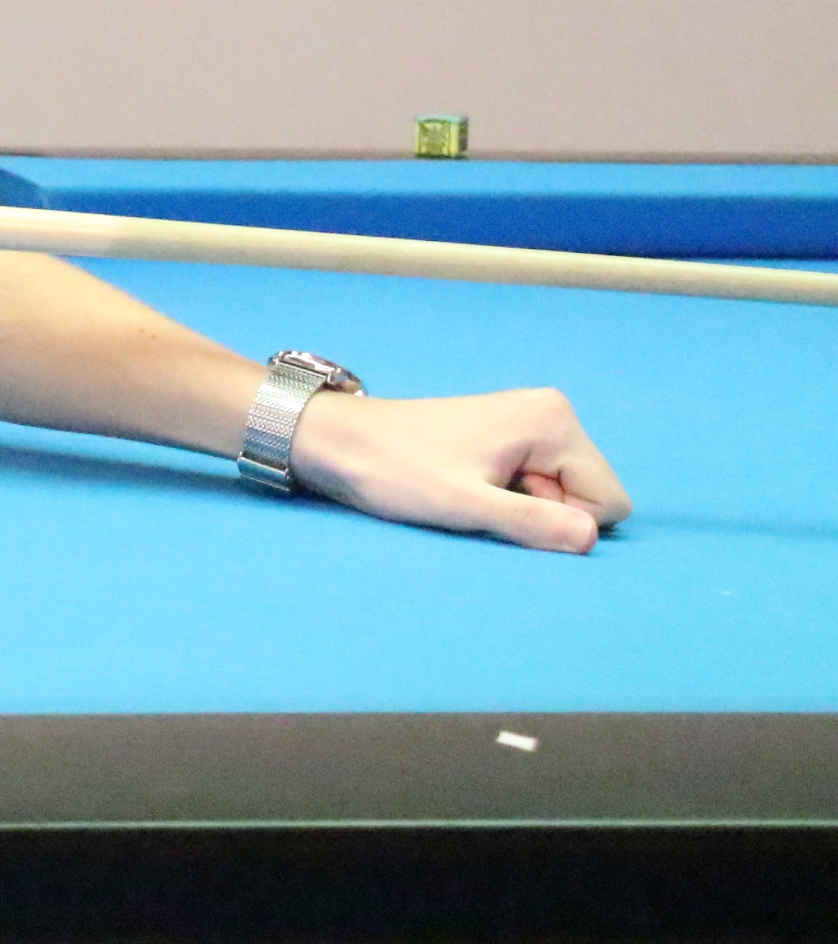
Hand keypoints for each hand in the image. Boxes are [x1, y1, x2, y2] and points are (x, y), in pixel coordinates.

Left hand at [287, 387, 632, 553]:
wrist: (341, 441)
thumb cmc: (396, 472)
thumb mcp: (465, 506)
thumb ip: (532, 523)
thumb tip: (591, 540)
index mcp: (554, 421)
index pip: (610, 502)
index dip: (562, 520)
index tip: (501, 502)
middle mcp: (553, 411)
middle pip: (589, 495)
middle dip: (545, 511)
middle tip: (482, 496)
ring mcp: (532, 419)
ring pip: (564, 493)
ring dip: (525, 505)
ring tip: (471, 488)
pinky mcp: (511, 432)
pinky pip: (539, 482)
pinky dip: (511, 494)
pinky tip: (470, 482)